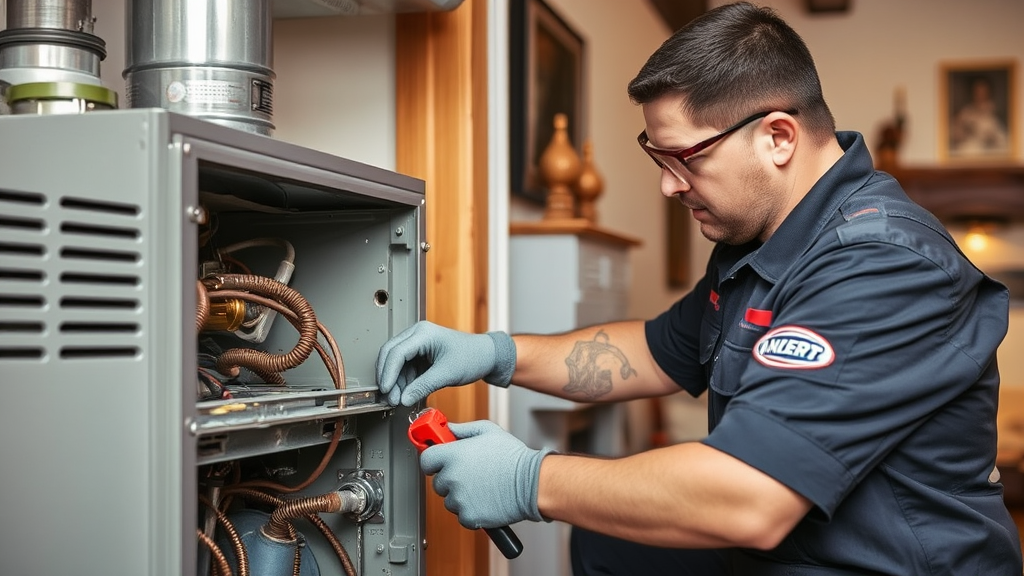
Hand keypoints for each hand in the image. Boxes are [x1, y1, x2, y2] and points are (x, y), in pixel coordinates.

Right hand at [375, 321, 515, 405]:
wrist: (486, 356)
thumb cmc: (472, 356)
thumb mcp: (447, 374)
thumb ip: (423, 386)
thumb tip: (403, 399)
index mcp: (423, 333)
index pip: (396, 352)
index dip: (388, 373)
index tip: (386, 390)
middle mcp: (417, 335)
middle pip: (390, 355)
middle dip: (388, 378)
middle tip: (389, 398)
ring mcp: (417, 344)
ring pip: (395, 363)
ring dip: (395, 382)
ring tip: (398, 400)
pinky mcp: (419, 354)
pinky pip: (404, 368)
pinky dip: (402, 382)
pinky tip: (405, 394)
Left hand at [420, 420, 552, 528]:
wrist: (531, 483)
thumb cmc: (513, 457)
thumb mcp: (488, 431)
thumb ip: (462, 429)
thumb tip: (448, 428)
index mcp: (453, 455)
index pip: (425, 459)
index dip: (433, 459)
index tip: (437, 459)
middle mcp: (452, 477)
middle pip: (438, 481)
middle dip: (450, 477)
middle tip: (470, 472)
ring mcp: (459, 499)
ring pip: (449, 499)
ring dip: (460, 495)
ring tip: (482, 486)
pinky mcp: (468, 516)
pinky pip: (461, 514)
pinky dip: (470, 510)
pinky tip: (485, 499)